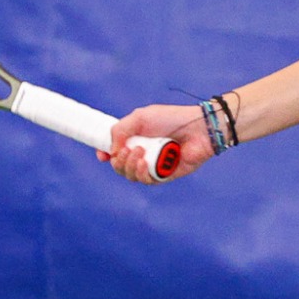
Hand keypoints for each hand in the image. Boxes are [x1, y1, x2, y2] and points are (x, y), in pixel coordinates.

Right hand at [99, 103, 213, 183]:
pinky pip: (147, 181)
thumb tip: (110, 150)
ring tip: (140, 152)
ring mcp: (154, 165)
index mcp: (136, 139)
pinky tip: (144, 163)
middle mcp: (144, 153)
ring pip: (131, 176)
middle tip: (127, 151)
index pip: (115, 151)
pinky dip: (141, 173)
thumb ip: (120, 130)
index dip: (106, 154)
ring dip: (129, 166)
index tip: (102, 155)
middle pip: (120, 167)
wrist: (197, 128)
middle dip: (118, 161)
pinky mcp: (165, 175)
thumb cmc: (171, 119)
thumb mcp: (139, 117)